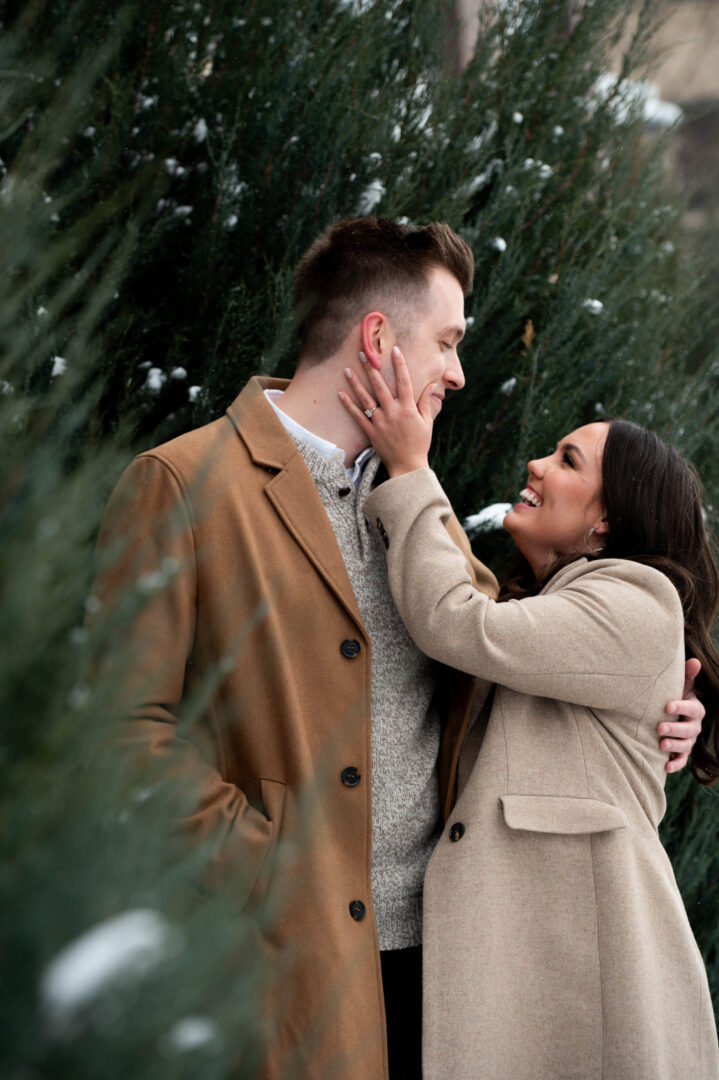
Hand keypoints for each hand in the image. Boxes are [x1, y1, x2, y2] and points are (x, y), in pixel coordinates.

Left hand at [338, 346, 434, 476]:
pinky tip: (340, 394)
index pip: (404, 382)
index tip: (395, 350)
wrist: (407, 467)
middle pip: (380, 386)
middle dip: (371, 368)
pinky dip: (349, 405)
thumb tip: (431, 384)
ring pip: (366, 399)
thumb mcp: (427, 422)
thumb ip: (425, 402)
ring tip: (347, 369)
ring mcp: (380, 422)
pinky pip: (358, 416)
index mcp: (408, 409)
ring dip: (356, 383)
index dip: (400, 365)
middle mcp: (393, 413)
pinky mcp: (371, 432)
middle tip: (363, 353)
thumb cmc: (420, 444)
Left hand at [658, 658, 703, 772]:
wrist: (668, 714)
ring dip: (674, 746)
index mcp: (695, 709)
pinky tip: (665, 766)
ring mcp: (689, 741)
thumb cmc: (672, 697)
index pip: (693, 709)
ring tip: (661, 744)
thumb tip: (695, 660)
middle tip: (660, 727)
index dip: (682, 707)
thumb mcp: (679, 686)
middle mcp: (695, 726)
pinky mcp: (681, 753)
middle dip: (675, 729)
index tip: (667, 705)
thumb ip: (687, 676)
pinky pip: (681, 761)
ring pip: (686, 746)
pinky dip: (675, 765)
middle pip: (690, 730)